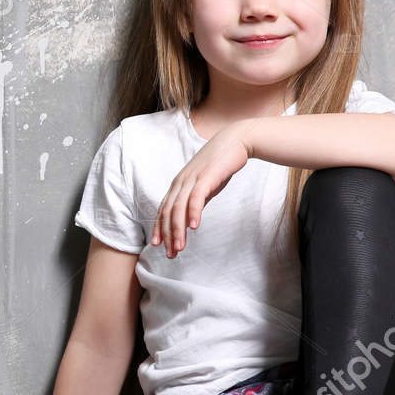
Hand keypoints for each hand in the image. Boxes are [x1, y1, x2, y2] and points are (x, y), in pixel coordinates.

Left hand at [152, 119, 255, 257]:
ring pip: (179, 208)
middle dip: (167, 235)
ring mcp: (192, 179)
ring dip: (178, 229)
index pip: (164, 210)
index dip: (160, 228)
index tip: (159, 246)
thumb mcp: (204, 185)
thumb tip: (190, 217)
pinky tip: (194, 228)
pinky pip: (196, 197)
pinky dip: (193, 213)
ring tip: (179, 247)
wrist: (235, 141)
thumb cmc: (220, 164)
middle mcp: (181, 182)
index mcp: (179, 184)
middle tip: (171, 254)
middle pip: (168, 212)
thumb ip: (196, 199)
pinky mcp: (206, 177)